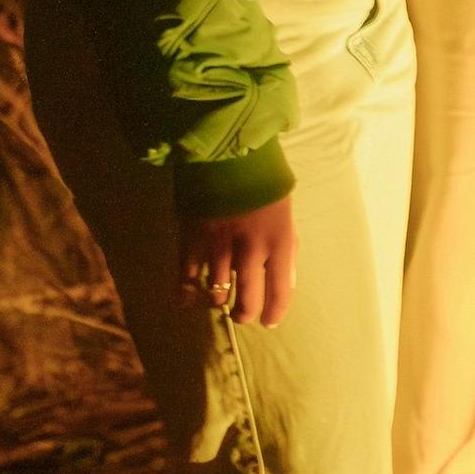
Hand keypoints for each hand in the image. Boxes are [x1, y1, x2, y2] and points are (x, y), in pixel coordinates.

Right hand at [179, 197, 296, 329]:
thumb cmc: (264, 184)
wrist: (229, 152)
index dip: (275, 312)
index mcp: (279, 240)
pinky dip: (189, 294)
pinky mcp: (193, 241)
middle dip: (246, 314)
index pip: (280, 291)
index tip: (269, 320)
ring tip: (221, 300)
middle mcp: (250, 249)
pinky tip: (192, 298)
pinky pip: (187, 280)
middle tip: (243, 314)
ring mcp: (219, 247)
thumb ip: (287, 248)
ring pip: (217, 294)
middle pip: (247, 300)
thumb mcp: (286, 214)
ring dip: (220, 302)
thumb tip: (287, 282)